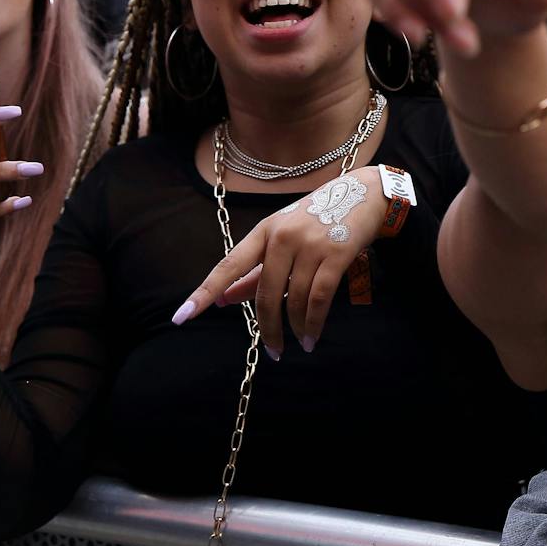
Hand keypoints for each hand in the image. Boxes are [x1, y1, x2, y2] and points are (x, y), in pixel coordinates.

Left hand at [175, 165, 388, 358]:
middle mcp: (283, 236)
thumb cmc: (319, 217)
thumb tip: (224, 299)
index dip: (204, 292)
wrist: (366, 193)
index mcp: (265, 231)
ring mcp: (310, 244)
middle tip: (273, 351)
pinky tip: (312, 337)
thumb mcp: (284, 237)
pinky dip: (314, 323)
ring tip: (300, 343)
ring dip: (296, 328)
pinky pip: (319, 298)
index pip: (228, 266)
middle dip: (267, 328)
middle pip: (265, 293)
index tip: (181, 317)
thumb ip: (255, 270)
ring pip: (294, 299)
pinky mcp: (336, 253)